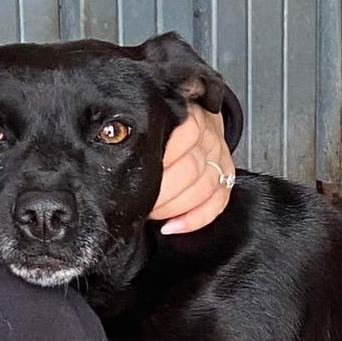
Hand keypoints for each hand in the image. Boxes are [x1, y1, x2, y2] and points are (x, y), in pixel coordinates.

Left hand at [150, 105, 234, 234]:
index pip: (184, 136)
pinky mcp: (226, 181)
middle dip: (161, 192)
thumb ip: (145, 126)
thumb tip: (115, 135)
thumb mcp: (159, 114)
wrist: (202, 122)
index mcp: (193, 118)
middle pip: (191, 169)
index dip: (160, 158)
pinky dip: (195, 220)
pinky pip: (216, 205)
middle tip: (140, 199)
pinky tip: (174, 225)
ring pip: (203, 190)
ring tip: (152, 213)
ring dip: (174, 207)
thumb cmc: (173, 124)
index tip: (138, 173)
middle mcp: (210, 140)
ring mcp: (220, 162)